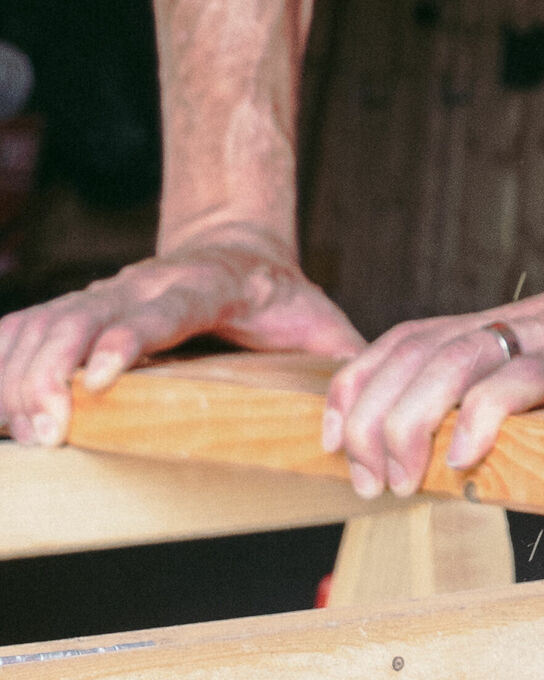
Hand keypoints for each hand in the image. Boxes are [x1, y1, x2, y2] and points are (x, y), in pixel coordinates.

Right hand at [0, 229, 360, 445]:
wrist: (239, 248)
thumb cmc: (280, 297)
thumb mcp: (320, 319)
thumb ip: (345, 362)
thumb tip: (370, 414)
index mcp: (206, 286)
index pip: (162, 311)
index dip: (127, 339)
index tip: (99, 378)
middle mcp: (144, 286)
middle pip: (84, 318)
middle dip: (54, 371)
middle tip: (45, 429)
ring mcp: (105, 296)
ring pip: (46, 324)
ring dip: (22, 375)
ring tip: (22, 431)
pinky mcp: (78, 312)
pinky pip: (24, 330)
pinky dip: (1, 362)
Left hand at [322, 261, 543, 497]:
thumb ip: (523, 395)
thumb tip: (463, 454)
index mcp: (512, 324)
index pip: (409, 339)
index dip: (358, 385)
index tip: (332, 441)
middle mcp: (525, 319)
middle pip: (418, 353)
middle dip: (372, 418)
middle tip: (368, 480)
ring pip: (459, 361)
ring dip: (414, 421)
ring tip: (402, 476)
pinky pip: (533, 374)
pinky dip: (489, 411)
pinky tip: (469, 452)